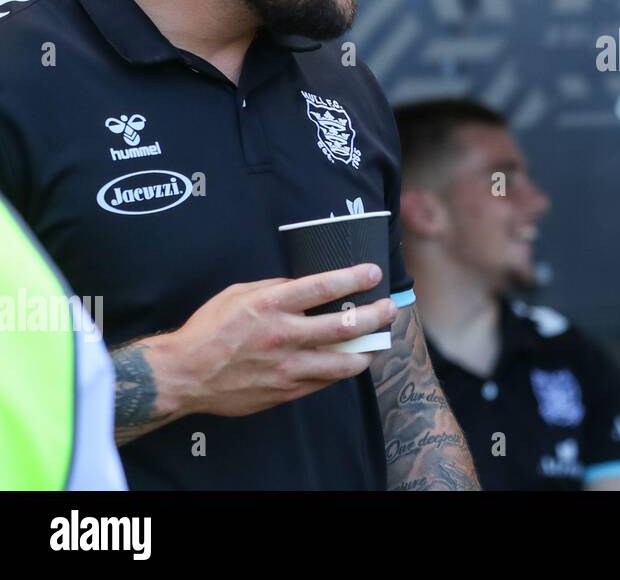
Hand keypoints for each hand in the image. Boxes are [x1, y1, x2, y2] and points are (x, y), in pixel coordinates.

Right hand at [155, 263, 398, 418]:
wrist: (185, 375)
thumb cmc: (209, 329)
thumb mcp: (239, 294)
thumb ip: (275, 288)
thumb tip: (305, 284)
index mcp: (270, 306)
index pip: (323, 287)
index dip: (354, 278)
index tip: (374, 273)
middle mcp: (284, 336)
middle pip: (345, 326)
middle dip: (375, 315)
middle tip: (389, 308)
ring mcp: (287, 367)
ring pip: (344, 362)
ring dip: (369, 350)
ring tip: (380, 341)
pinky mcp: (286, 391)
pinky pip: (325, 381)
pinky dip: (342, 370)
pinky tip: (351, 361)